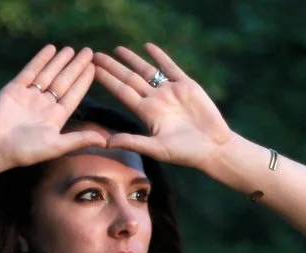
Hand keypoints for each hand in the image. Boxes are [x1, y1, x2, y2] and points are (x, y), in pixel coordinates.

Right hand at [0, 45, 106, 169]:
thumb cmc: (24, 151)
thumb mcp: (55, 146)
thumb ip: (79, 140)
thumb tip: (106, 141)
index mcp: (55, 118)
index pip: (73, 95)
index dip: (84, 81)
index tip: (95, 68)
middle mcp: (43, 105)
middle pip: (64, 82)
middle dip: (76, 67)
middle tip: (89, 52)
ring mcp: (29, 96)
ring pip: (48, 74)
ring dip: (60, 61)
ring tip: (72, 49)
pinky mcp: (14, 89)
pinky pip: (30, 71)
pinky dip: (40, 60)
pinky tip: (51, 49)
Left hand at [90, 44, 236, 172]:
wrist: (213, 147)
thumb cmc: (186, 153)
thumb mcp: (157, 149)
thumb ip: (133, 142)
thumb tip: (106, 143)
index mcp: (146, 113)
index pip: (122, 92)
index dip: (107, 80)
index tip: (92, 70)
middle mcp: (155, 100)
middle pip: (129, 79)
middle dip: (113, 67)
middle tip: (95, 56)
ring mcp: (170, 92)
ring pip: (147, 71)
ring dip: (132, 60)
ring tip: (117, 49)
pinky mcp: (186, 85)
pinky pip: (170, 67)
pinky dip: (159, 57)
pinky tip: (148, 47)